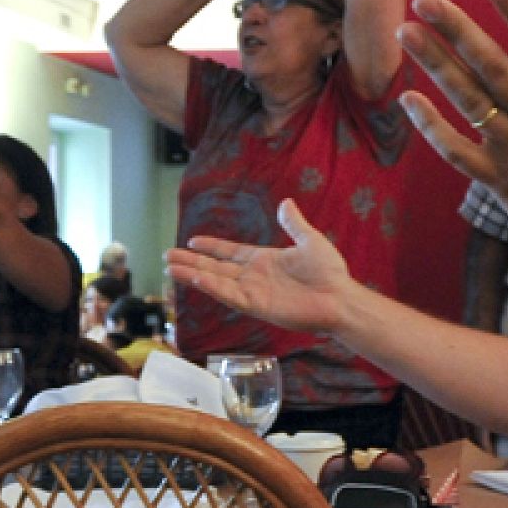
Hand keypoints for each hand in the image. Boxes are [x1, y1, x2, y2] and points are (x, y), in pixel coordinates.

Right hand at [168, 199, 353, 335]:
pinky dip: (211, 286)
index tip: (192, 242)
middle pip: (215, 268)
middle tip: (168, 257)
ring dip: (192, 275)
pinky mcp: (256, 305)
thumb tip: (286, 202)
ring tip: (170, 269)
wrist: (340, 298)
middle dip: (191, 262)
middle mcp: (254, 277)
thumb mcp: (310, 240)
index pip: (231, 253)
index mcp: (265, 261)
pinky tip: (194, 278)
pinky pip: (228, 294)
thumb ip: (294, 224)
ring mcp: (253, 292)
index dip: (212, 248)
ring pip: (215, 281)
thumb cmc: (330, 273)